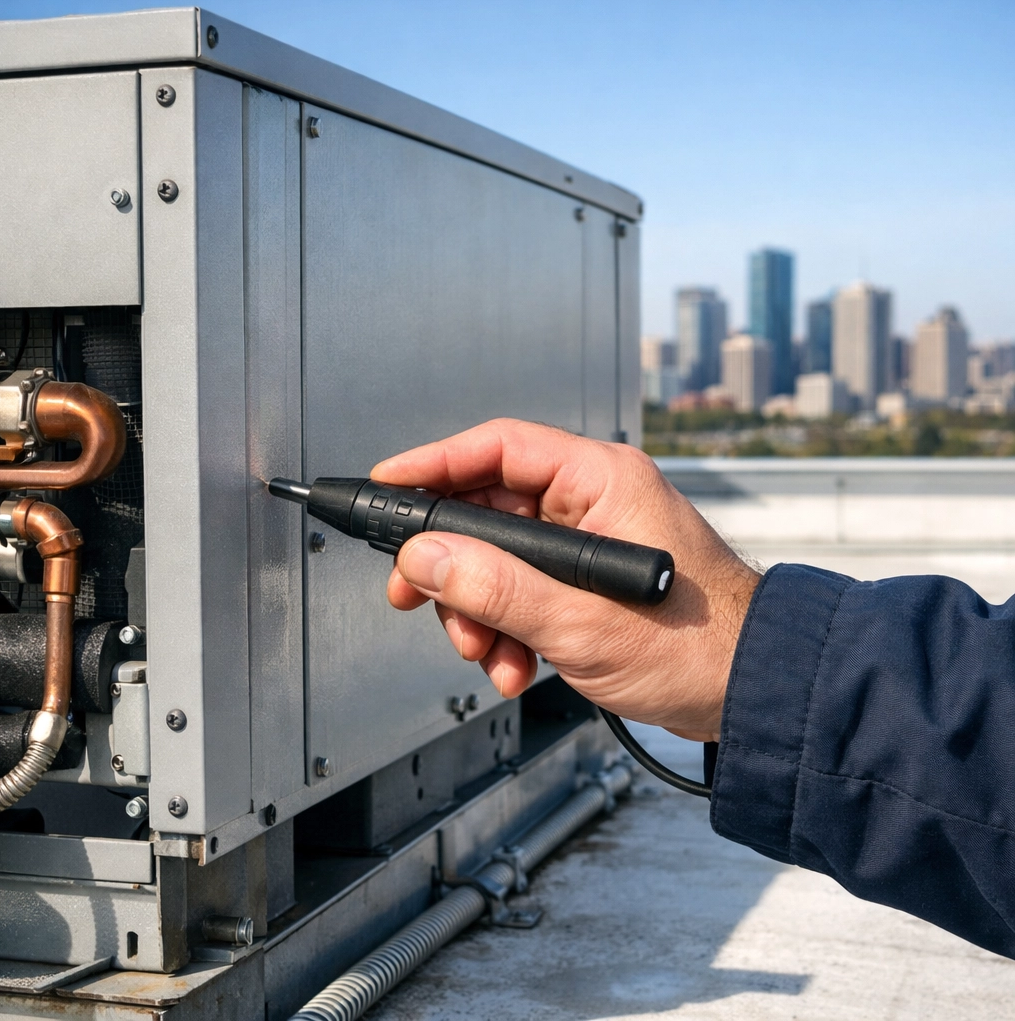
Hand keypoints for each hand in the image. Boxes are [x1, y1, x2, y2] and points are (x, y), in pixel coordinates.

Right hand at [371, 419, 759, 741]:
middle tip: (413, 595)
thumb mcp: (581, 622)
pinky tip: (515, 665)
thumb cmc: (699, 647)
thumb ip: (496, 588)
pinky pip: (523, 590)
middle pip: (489, 510)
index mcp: (601, 482)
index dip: (435, 464)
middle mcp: (593, 502)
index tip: (388, 486)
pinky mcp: (588, 581)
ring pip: (499, 559)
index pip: (498, 449)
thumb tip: (425, 558)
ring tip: (488, 654)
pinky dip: (507, 628)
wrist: (752, 692)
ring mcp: (589, 542)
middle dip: (451, 565)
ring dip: (480, 610)